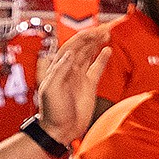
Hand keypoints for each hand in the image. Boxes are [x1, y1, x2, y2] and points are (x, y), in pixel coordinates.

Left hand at [34, 21, 113, 145]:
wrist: (60, 130)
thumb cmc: (52, 113)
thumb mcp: (50, 90)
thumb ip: (60, 71)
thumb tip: (70, 54)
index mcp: (58, 68)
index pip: (71, 47)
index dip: (83, 38)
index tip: (94, 31)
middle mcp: (69, 69)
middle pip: (81, 47)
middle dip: (92, 36)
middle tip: (105, 28)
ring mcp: (79, 77)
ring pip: (89, 54)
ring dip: (97, 43)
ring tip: (107, 33)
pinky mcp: (89, 85)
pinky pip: (96, 68)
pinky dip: (102, 58)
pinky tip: (108, 50)